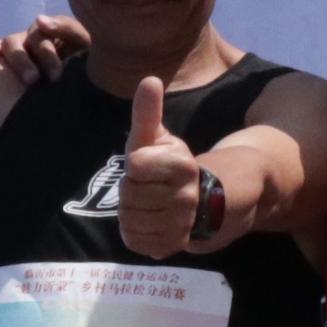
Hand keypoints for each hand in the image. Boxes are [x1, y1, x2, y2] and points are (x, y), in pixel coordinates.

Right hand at [0, 13, 91, 82]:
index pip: (40, 35)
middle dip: (21, 61)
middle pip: (15, 42)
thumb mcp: (85, 46)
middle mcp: (26, 41)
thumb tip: (39, 19)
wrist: (82, 89)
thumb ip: (68, 29)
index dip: (46, 53)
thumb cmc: (85, 66)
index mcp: (47, 34)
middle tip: (32, 81)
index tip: (55, 75)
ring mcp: (10, 52)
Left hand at [114, 75, 203, 258]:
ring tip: (147, 203)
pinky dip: (133, 232)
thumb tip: (149, 79)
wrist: (197, 200)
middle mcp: (186, 198)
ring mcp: (180, 225)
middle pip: (129, 194)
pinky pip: (133, 240)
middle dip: (131, 188)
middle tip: (147, 186)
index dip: (136, 164)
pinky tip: (147, 221)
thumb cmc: (166, 164)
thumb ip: (148, 112)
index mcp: (183, 166)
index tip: (149, 165)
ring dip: (130, 211)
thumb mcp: (156, 138)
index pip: (134, 165)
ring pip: (128, 218)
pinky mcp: (172, 246)